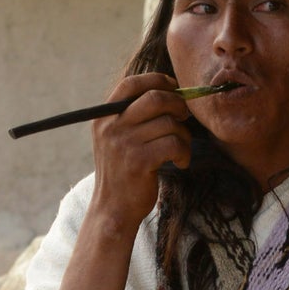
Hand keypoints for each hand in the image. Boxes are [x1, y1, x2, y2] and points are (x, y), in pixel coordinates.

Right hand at [88, 73, 191, 231]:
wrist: (113, 209)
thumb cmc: (124, 171)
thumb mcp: (117, 139)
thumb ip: (133, 116)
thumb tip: (171, 92)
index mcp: (104, 117)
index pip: (131, 83)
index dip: (157, 80)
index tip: (174, 88)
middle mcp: (110, 126)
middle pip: (156, 98)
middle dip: (178, 105)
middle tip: (184, 118)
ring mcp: (123, 144)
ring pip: (169, 123)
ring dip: (184, 136)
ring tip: (181, 150)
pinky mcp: (139, 162)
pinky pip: (174, 143)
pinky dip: (184, 152)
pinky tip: (180, 163)